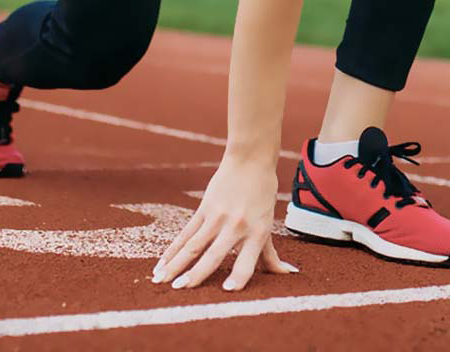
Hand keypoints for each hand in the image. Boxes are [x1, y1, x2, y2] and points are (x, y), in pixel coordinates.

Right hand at [151, 152, 299, 290]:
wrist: (250, 160)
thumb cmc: (263, 194)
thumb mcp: (268, 224)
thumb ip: (271, 254)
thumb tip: (289, 273)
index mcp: (257, 232)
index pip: (248, 260)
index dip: (239, 276)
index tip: (228, 290)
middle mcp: (237, 226)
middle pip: (213, 254)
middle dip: (196, 273)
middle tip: (180, 289)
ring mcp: (218, 217)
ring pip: (193, 245)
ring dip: (176, 264)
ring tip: (161, 280)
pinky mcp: (204, 209)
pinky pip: (186, 233)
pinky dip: (173, 249)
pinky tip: (162, 263)